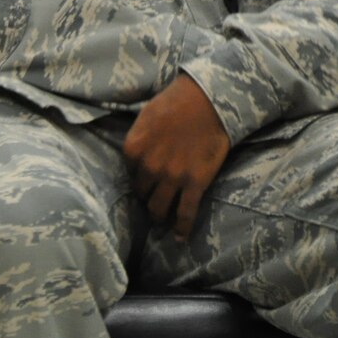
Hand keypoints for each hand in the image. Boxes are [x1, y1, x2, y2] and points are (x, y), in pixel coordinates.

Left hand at [123, 74, 230, 239]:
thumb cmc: (177, 100)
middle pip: (142, 194)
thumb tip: (137, 152)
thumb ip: (139, 138)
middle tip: (153, 200)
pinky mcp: (195, 183)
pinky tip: (180, 238)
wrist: (208, 99)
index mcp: (133, 148)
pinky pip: (186, 213)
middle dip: (147, 198)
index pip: (129, 173)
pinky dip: (182, 229)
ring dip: (159, 216)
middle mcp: (149, 167)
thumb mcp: (147, 115)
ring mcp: (172, 178)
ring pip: (159, 209)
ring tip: (162, 219)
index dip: (138, 177)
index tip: (145, 179)